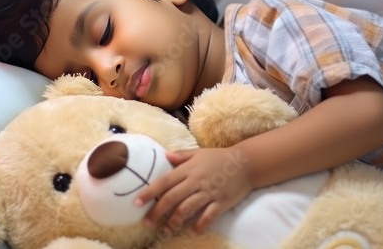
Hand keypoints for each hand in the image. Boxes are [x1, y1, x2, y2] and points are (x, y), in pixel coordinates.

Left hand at [135, 146, 252, 234]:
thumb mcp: (199, 152)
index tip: (136, 203)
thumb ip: (181, 155)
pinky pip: (209, 215)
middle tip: (146, 222)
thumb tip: (165, 155)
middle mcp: (196, 181)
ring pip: (188, 208)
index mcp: (189, 169)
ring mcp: (209, 192)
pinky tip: (194, 230)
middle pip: (172, 197)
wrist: (246, 162)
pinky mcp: (222, 202)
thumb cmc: (219, 157)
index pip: (164, 181)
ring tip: (166, 230)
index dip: (149, 192)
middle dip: (157, 211)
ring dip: (175, 221)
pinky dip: (201, 223)